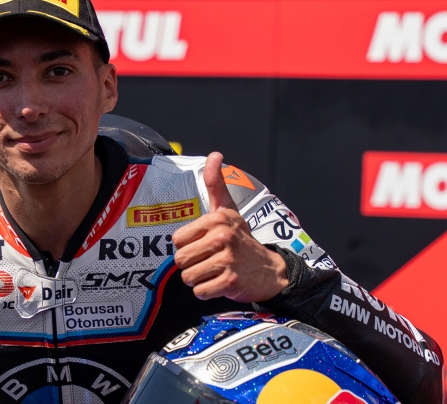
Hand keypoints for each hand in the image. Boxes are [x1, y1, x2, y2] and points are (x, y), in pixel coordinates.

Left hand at [172, 152, 287, 302]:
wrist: (270, 270)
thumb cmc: (242, 238)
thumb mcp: (228, 210)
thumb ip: (216, 184)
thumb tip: (215, 155)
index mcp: (216, 219)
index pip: (176, 239)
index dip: (186, 246)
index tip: (203, 245)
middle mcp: (222, 237)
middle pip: (180, 259)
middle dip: (191, 264)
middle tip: (208, 261)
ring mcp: (227, 260)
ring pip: (188, 277)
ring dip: (198, 279)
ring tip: (214, 271)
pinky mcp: (230, 281)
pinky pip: (200, 291)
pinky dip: (206, 291)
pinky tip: (218, 283)